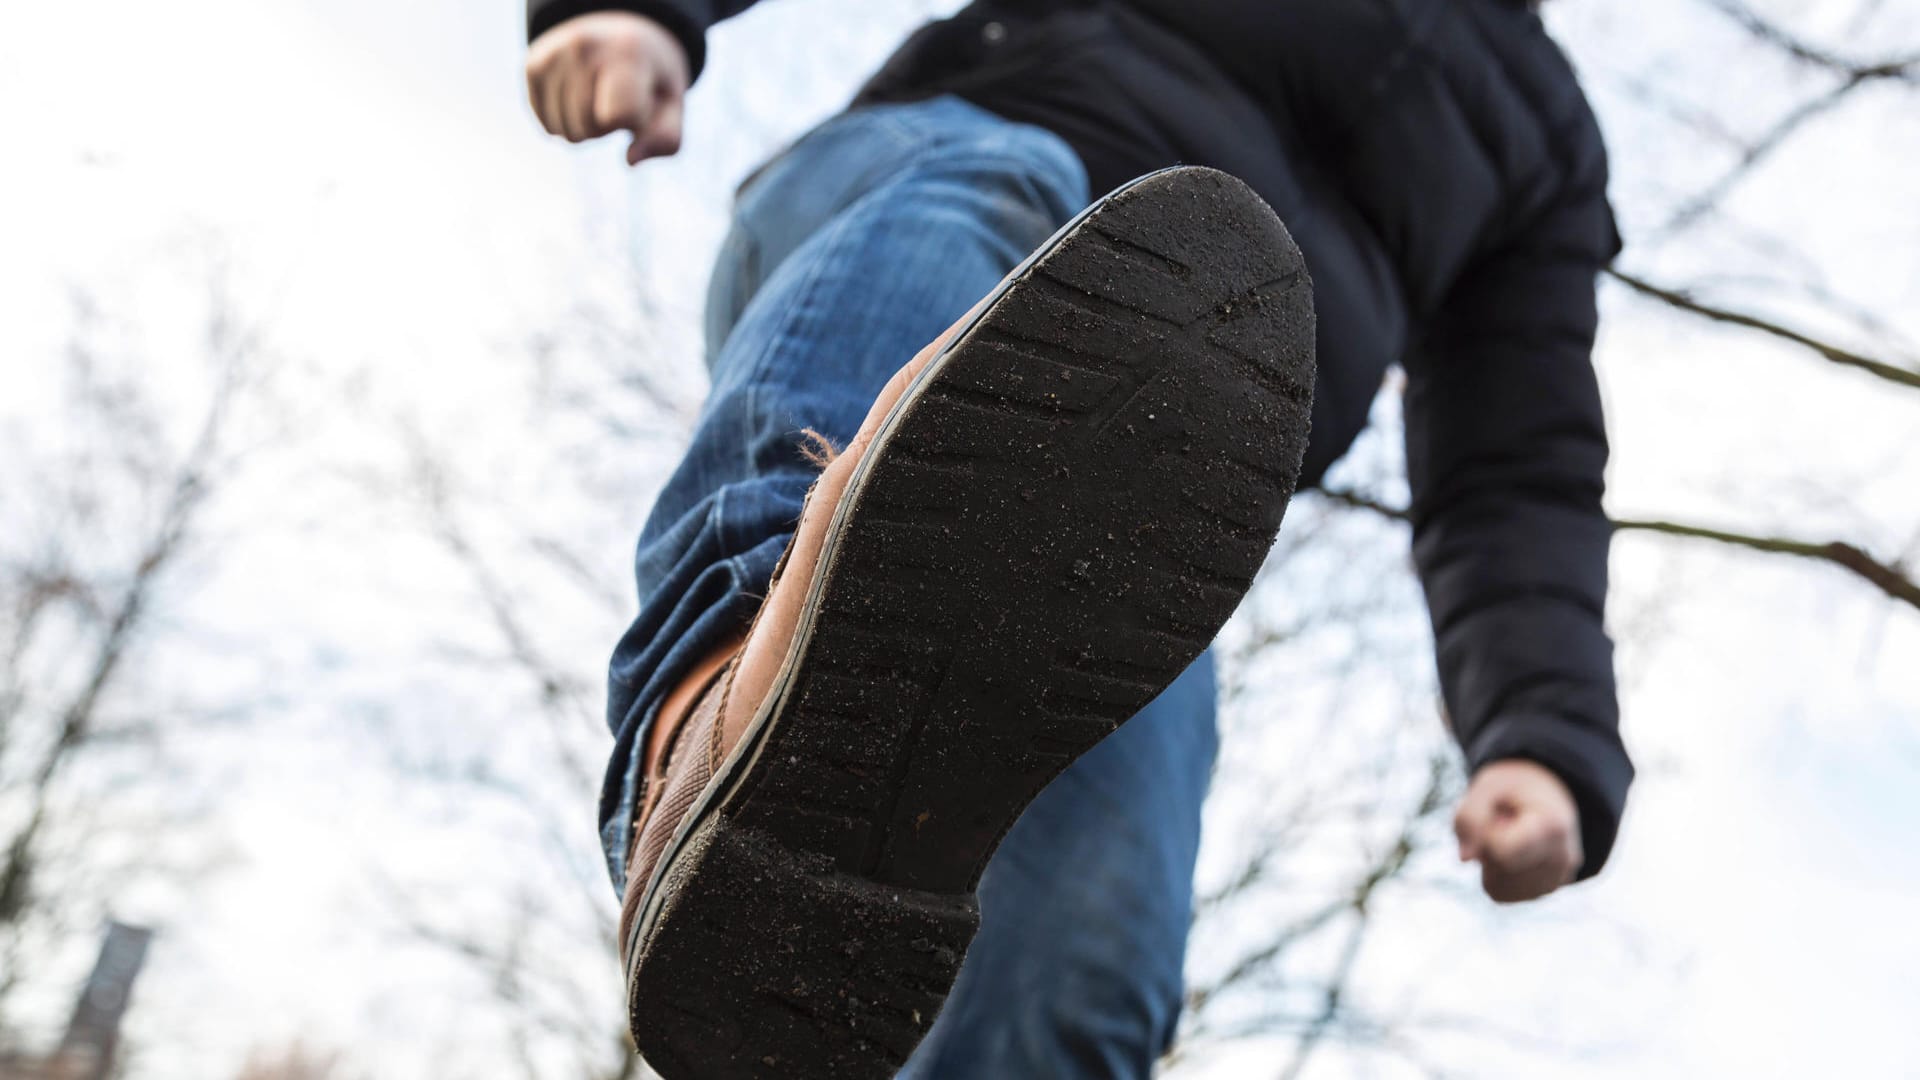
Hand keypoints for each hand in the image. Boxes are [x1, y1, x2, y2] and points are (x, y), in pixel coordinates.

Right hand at [526, 12, 690, 164]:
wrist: (620, 33)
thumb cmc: (650, 78)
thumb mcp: (671, 104)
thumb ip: (665, 138)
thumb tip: (630, 160)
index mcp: (626, 52)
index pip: (619, 116)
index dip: (634, 122)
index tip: (642, 100)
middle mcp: (583, 46)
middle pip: (588, 129)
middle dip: (607, 126)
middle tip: (617, 97)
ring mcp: (553, 54)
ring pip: (564, 132)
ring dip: (584, 127)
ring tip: (597, 96)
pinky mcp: (532, 66)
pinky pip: (548, 127)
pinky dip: (565, 122)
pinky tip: (578, 97)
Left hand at [1454, 759, 1581, 903]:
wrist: (1547, 796)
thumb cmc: (1513, 790)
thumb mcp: (1487, 787)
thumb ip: (1470, 816)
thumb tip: (1465, 859)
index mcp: (1552, 827)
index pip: (1501, 852)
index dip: (1485, 834)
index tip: (1497, 816)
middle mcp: (1561, 860)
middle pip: (1498, 869)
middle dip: (1487, 847)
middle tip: (1502, 823)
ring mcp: (1555, 881)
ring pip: (1498, 886)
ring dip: (1489, 862)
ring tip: (1509, 837)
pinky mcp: (1543, 892)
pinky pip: (1501, 893)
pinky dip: (1494, 874)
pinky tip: (1510, 853)